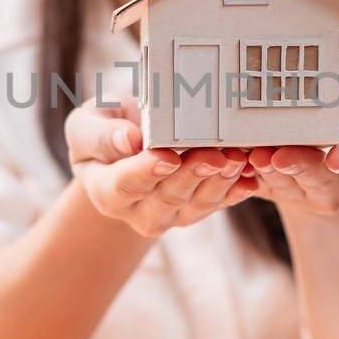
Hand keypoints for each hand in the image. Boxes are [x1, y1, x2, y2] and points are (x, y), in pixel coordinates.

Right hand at [65, 96, 257, 237]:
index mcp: (104, 190)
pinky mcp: (195, 209)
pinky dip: (236, 191)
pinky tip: (251, 176)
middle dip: (194, 176)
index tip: (168, 157)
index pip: (123, 185)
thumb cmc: (104, 129)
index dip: (146, 172)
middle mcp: (136, 210)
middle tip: (216, 155)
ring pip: (197, 204)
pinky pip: (217, 204)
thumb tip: (128, 141)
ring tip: (239, 159)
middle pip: (167, 198)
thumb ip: (100, 135)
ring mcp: (169, 214)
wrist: (124, 147)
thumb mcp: (87, 124)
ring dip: (220, 183)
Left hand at [247, 80, 338, 216]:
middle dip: (301, 167)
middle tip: (282, 156)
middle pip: (322, 180)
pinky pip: (262, 187)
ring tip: (257, 155)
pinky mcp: (279, 193)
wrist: (334, 153)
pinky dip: (249, 173)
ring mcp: (308, 195)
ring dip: (270, 170)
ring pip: (289, 186)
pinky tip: (239, 158)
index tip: (337, 157)